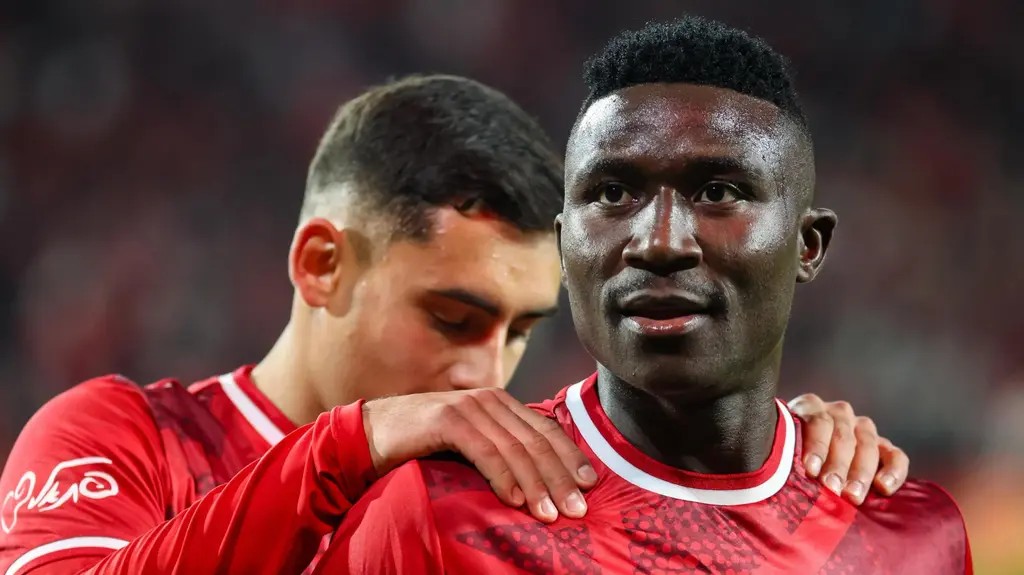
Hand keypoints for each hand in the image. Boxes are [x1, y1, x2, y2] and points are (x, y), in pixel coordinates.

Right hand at [362, 388, 597, 522]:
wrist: (371, 434)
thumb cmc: (423, 445)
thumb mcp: (470, 445)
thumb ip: (500, 451)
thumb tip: (541, 483)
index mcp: (501, 403)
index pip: (545, 429)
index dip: (570, 456)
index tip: (591, 485)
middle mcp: (489, 400)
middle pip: (536, 440)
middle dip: (560, 476)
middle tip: (578, 508)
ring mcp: (468, 407)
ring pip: (515, 447)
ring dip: (536, 483)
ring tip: (551, 513)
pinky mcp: (447, 419)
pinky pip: (484, 450)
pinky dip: (503, 476)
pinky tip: (515, 500)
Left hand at [788, 394, 908, 504]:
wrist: (797, 458)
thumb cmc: (783, 455)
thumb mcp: (779, 447)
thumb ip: (783, 453)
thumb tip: (778, 474)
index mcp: (810, 406)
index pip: (817, 420)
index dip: (816, 445)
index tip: (810, 469)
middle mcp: (838, 413)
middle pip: (842, 435)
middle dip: (837, 464)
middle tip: (831, 487)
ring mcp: (861, 428)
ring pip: (867, 444)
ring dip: (861, 471)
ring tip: (852, 495)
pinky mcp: (882, 446)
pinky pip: (895, 455)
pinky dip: (894, 470)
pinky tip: (884, 488)